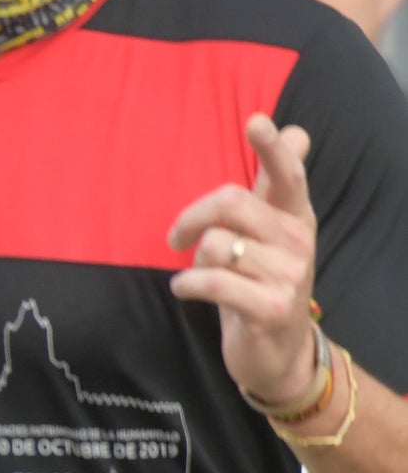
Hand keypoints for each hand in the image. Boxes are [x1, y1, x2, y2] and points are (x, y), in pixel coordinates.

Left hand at [169, 114, 322, 408]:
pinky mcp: (271, 308)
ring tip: (199, 274)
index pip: (288, 173)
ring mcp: (288, 275)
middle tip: (176, 236)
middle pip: (230, 202)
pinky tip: (185, 290)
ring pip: (216, 244)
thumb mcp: (270, 232)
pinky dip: (187, 285)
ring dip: (193, 261)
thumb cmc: (261, 282)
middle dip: (190, 216)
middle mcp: (297, 240)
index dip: (272, 147)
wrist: (278, 351)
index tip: (255, 122)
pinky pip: (213, 281)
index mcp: (295, 217)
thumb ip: (275, 185)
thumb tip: (297, 130)